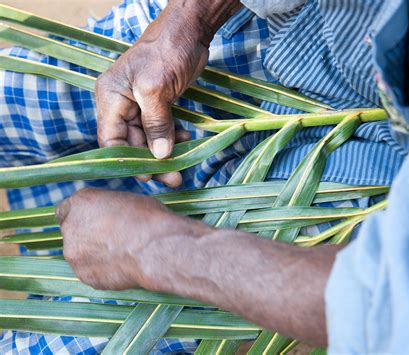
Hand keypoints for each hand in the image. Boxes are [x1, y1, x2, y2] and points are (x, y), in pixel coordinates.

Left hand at [56, 188, 212, 290]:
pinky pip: (91, 272)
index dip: (82, 216)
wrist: (156, 249)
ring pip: (80, 254)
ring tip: (122, 253)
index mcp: (81, 202)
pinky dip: (103, 270)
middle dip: (87, 235)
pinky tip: (122, 266)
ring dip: (94, 254)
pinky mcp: (84, 276)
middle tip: (112, 238)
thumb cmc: (149, 219)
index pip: (66, 209)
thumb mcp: (128, 200)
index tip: (94, 221)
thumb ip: (107, 209)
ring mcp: (75, 254)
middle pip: (72, 232)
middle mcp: (70, 227)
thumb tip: (108, 216)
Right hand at [95, 0, 240, 185]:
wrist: (188, 32)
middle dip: (151, 161)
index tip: (148, 176)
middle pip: (132, 143)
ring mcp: (139, 104)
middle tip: (173, 177)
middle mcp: (120, 104)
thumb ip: (156, 123)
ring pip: (148, 138)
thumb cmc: (166, 53)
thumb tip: (159, 155)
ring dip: (164, 152)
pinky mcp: (157, 103)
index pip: (111, 139)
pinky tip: (186, 140)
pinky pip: (161, 128)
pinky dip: (172, 137)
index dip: (128, 160)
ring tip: (182, 166)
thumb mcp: (156, 89)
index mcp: (110, 98)